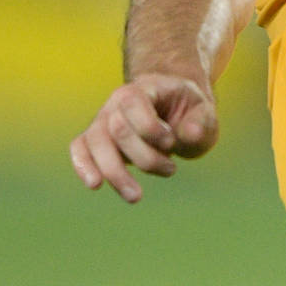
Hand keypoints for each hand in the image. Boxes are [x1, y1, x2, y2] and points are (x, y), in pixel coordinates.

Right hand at [69, 74, 219, 203]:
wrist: (174, 110)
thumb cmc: (189, 113)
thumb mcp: (205, 113)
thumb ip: (201, 123)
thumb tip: (188, 135)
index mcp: (145, 88)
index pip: (133, 103)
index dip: (151, 129)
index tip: (172, 143)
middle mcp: (117, 102)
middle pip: (117, 129)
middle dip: (144, 157)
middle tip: (170, 169)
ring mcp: (104, 120)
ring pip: (95, 143)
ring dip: (115, 173)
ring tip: (136, 197)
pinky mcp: (96, 139)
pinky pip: (80, 149)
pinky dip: (83, 166)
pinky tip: (95, 185)